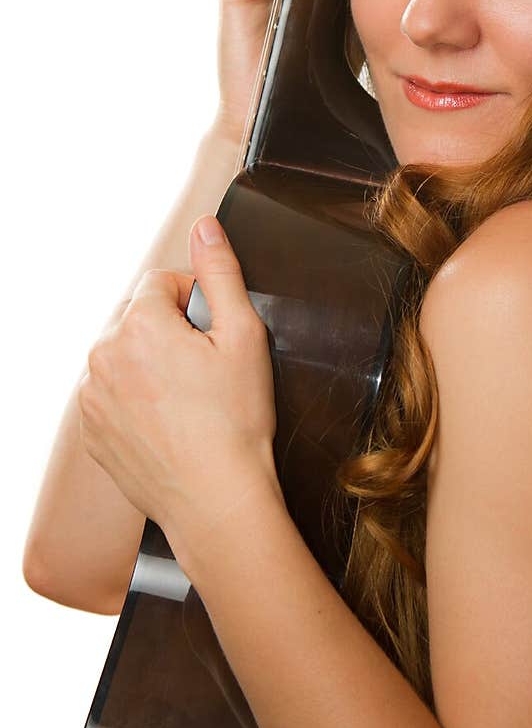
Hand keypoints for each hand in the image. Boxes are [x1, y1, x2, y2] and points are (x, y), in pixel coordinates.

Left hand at [78, 215, 282, 563]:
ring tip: (190, 400)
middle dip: (170, 332)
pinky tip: (171, 422)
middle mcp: (102, 356)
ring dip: (151, 364)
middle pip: (138, 317)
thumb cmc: (235, 424)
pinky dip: (137, 399)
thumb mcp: (244, 336)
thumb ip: (221, 272)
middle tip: (208, 371)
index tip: (214, 336)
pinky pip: (111, 393)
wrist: (216, 500)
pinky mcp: (92, 430)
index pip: (162, 283)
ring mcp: (91, 396)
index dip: (197, 302)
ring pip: (124, 355)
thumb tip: (205, 228)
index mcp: (138, 325)